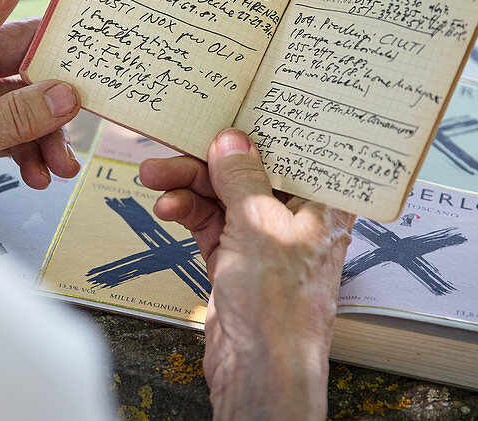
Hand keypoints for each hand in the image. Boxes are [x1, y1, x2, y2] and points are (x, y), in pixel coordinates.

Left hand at [0, 0, 86, 210]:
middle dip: (61, 84)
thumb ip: (14, 118)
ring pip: (27, 94)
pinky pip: (16, 123)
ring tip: (61, 163)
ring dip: (49, 129)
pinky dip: (32, 147)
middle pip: (27, 49)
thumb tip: (67, 96)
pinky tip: (40, 174)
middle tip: (95, 95)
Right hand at [139, 129, 354, 420]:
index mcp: (321, 204)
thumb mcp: (258, 226)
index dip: (264, 128)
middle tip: (173, 148)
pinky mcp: (235, 258)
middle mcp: (295, 217)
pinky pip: (207, 221)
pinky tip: (168, 207)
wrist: (258, 370)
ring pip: (221, 194)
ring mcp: (262, 238)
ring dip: (188, 184)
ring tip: (157, 178)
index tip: (232, 107)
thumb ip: (242, 176)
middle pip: (248, 169)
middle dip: (207, 160)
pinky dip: (186, 211)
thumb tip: (231, 140)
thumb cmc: (281, 311)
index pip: (294, 151)